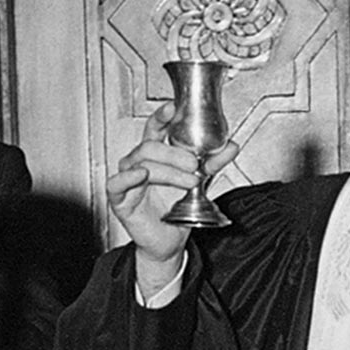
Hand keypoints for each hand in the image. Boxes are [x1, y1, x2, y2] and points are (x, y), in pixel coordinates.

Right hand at [104, 102, 240, 290]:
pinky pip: (118, 183)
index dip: (162, 116)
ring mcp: (128, 179)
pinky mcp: (120, 198)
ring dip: (168, 170)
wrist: (171, 241)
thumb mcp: (199, 182)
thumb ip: (213, 163)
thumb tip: (231, 146)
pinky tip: (141, 175)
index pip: (155, 128)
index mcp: (155, 155)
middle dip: (175, 153)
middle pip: (151, 146)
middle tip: (195, 165)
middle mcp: (139, 163)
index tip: (173, 107)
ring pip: (142, 163)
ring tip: (189, 181)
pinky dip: (129, 177)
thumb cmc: (178, 209)